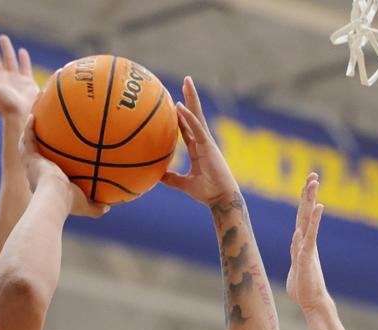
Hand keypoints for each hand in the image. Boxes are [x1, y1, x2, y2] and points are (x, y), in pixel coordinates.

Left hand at [0, 28, 39, 120]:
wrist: (22, 114)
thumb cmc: (4, 104)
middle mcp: (1, 78)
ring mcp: (14, 79)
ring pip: (8, 59)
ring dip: (6, 48)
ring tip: (3, 37)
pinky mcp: (26, 82)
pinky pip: (24, 67)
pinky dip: (23, 59)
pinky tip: (22, 51)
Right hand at [20, 117, 108, 217]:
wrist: (55, 197)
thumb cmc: (70, 202)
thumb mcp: (86, 205)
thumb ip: (96, 206)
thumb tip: (108, 207)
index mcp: (47, 184)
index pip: (48, 172)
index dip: (50, 165)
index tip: (57, 157)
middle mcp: (36, 174)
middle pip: (37, 157)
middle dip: (38, 146)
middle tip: (43, 134)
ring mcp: (32, 165)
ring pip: (27, 146)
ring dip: (30, 133)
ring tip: (33, 118)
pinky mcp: (30, 158)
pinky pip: (28, 138)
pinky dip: (29, 128)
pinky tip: (32, 116)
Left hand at [160, 77, 239, 205]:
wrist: (221, 199)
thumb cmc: (207, 193)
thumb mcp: (184, 184)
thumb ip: (172, 178)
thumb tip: (157, 176)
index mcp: (198, 149)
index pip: (188, 127)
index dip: (182, 115)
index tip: (175, 103)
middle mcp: (203, 141)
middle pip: (195, 115)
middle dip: (190, 98)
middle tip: (186, 81)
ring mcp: (206, 142)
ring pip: (197, 115)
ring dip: (191, 98)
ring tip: (187, 82)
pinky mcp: (208, 146)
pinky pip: (197, 128)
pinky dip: (188, 117)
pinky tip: (179, 105)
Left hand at [287, 173, 328, 312]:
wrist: (313, 302)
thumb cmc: (303, 288)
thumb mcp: (295, 266)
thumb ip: (295, 253)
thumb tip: (296, 248)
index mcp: (303, 241)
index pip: (302, 215)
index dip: (305, 198)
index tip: (309, 181)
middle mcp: (307, 242)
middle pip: (307, 213)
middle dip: (309, 193)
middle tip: (314, 175)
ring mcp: (307, 250)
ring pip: (308, 222)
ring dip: (311, 204)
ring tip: (314, 186)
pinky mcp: (306, 261)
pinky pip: (307, 242)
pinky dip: (308, 229)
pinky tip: (310, 217)